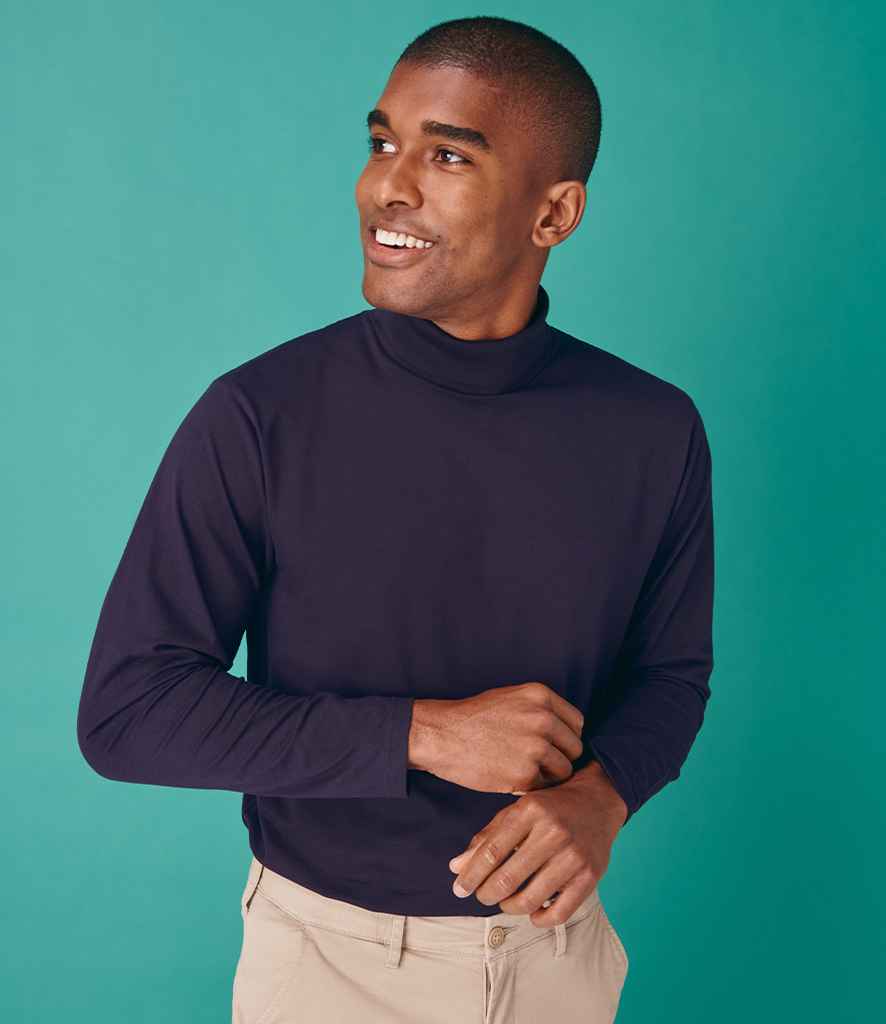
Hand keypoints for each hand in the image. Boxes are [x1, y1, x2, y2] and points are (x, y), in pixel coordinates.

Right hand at [408, 682, 583, 793]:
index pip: (577, 723)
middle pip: (575, 748)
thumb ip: (541, 710)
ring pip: (564, 771)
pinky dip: (531, 787)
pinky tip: (511, 777)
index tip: (551, 746)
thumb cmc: (474, 718)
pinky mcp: (524, 774)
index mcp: (540, 696)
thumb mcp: (511, 698)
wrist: (441, 734)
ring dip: (548, 776)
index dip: (565, 738)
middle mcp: (542, 718)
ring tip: (524, 770)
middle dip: (559, 758)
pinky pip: (544, 787)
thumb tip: (568, 732)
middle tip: (538, 763)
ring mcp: (535, 747)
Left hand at [447, 761, 627, 926]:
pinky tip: (532, 911)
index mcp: (530, 811)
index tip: (459, 888)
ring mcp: (574, 856)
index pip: (492, 852)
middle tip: (482, 896)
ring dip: (509, 907)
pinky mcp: (590, 876)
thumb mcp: (516, 812)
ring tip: (505, 901)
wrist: (597, 801)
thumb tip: (455, 868)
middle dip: (486, 894)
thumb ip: (487, 838)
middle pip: (508, 878)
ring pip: (530, 900)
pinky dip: (539, 919)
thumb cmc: (550, 808)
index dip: (471, 875)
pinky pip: (559, 913)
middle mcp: (553, 832)